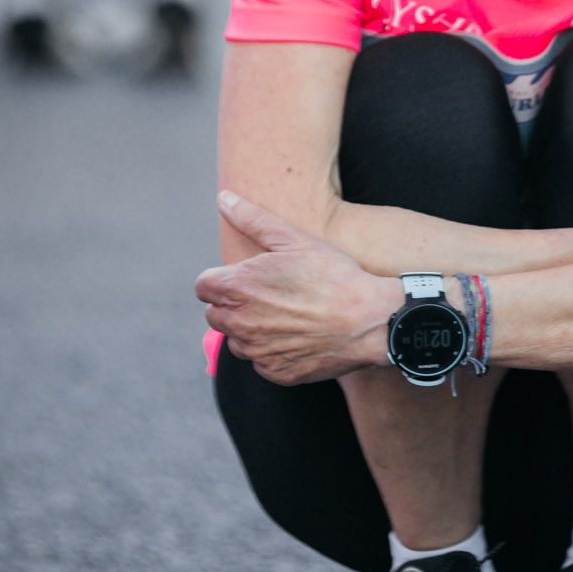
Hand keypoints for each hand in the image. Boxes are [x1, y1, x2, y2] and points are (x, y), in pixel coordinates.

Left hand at [196, 191, 396, 385]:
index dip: (222, 280)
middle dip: (233, 305)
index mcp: (237, 287)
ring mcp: (257, 352)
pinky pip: (262, 363)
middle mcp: (239, 324)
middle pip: (215, 316)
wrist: (369, 319)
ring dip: (251, 330)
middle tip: (269, 295)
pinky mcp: (276, 373)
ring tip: (287, 315)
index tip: (247, 278)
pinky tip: (299, 336)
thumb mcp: (293, 238)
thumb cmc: (332, 274)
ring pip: (238, 341)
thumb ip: (252, 219)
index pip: (203, 287)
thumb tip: (224, 198)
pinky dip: (273, 352)